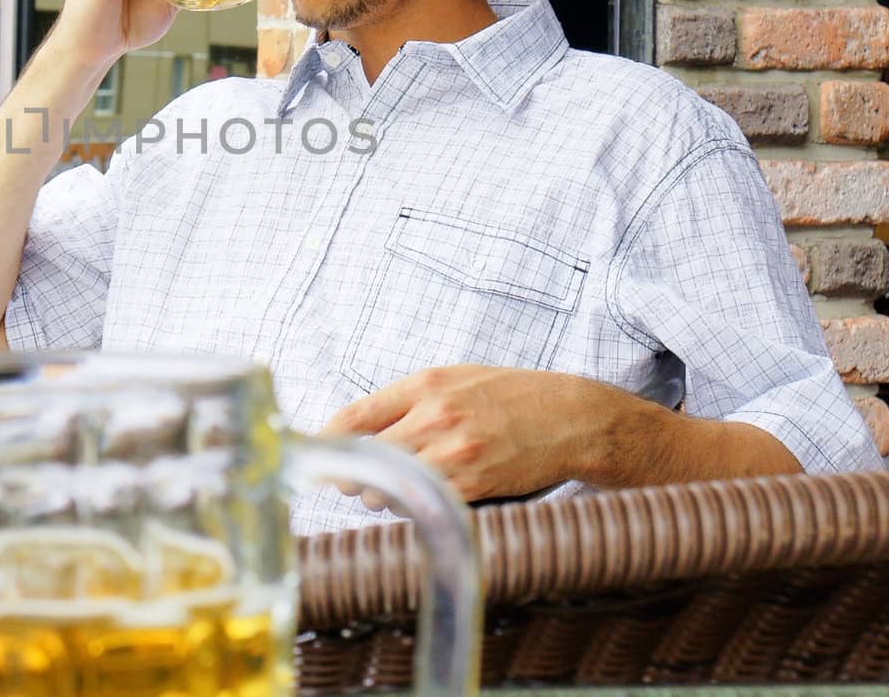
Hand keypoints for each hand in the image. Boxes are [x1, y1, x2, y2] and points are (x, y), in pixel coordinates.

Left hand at [321, 365, 610, 506]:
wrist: (570, 417)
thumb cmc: (510, 396)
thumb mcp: (455, 380)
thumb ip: (408, 400)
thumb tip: (360, 429)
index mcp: (425, 386)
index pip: (355, 416)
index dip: (328, 442)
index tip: (318, 456)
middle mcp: (434, 417)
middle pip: (367, 458)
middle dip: (356, 476)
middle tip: (359, 482)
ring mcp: (454, 453)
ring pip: (391, 489)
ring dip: (387, 497)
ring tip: (406, 488)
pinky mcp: (474, 485)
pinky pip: (426, 505)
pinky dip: (420, 508)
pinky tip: (433, 498)